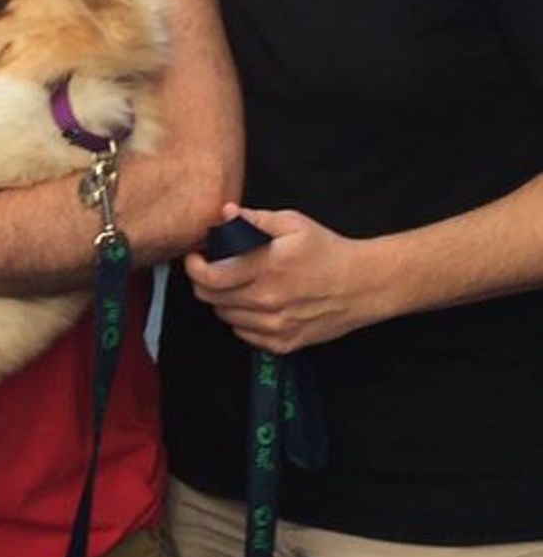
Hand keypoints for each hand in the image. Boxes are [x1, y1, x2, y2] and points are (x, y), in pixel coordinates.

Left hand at [183, 203, 390, 351]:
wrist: (363, 286)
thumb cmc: (326, 250)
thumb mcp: (294, 224)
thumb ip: (255, 220)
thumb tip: (225, 213)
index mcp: (267, 269)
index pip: (209, 277)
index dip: (193, 266)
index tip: (195, 257)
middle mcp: (267, 302)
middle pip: (211, 299)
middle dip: (204, 282)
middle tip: (212, 269)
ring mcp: (274, 327)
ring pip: (225, 317)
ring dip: (224, 300)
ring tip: (239, 284)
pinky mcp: (282, 344)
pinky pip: (244, 334)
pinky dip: (242, 319)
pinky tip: (257, 303)